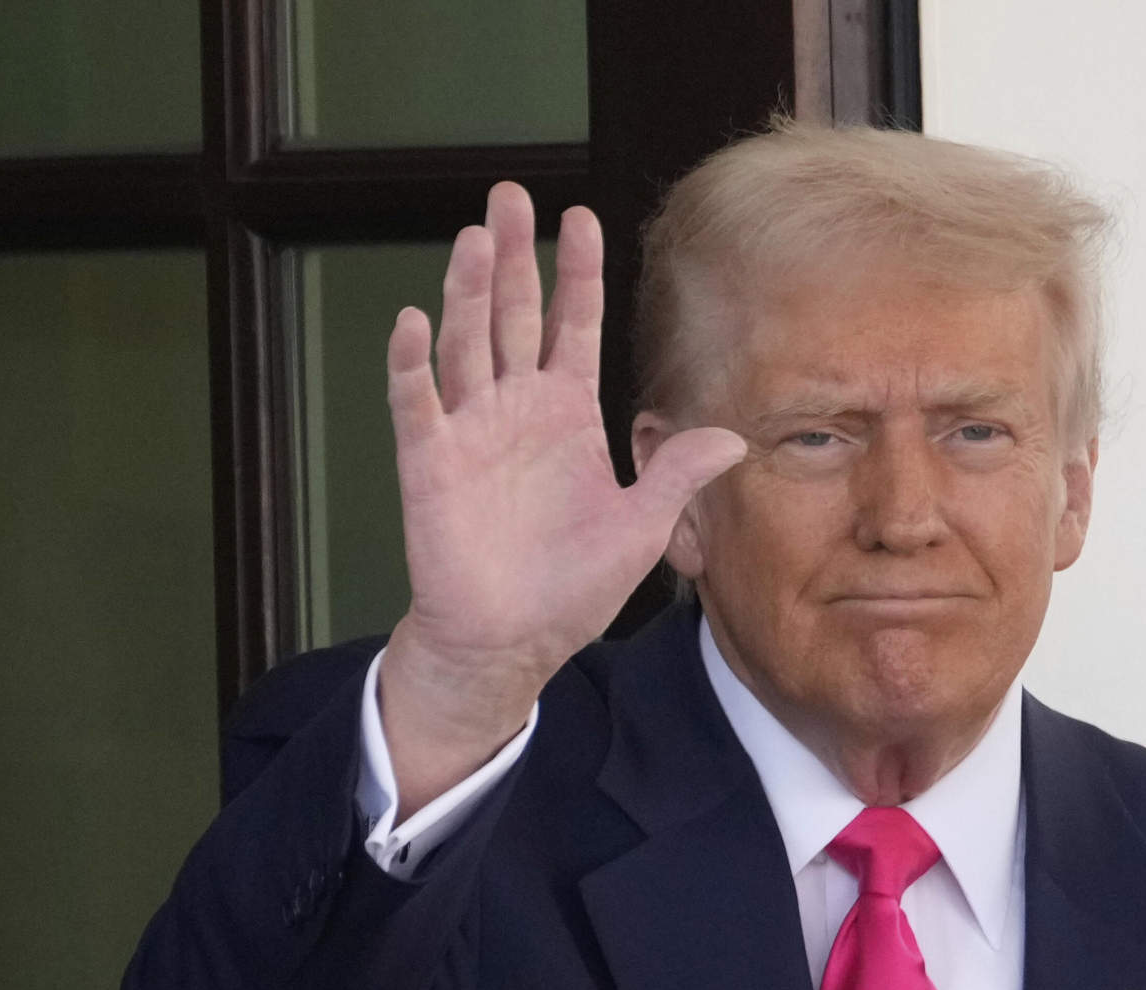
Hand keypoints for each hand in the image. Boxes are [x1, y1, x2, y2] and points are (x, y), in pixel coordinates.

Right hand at [372, 183, 746, 813]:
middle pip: (513, 314)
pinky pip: (418, 404)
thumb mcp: (641, 528)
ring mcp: (470, 430)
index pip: (574, 326)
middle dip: (512, 256)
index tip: (580, 216)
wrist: (512, 639)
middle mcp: (516, 408)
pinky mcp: (430, 463)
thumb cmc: (572, 586)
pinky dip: (412, 364)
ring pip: (466, 343)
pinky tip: (414, 321)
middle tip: (509, 194)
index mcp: (567, 414)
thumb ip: (677, 474)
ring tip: (476, 238)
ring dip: (467, 292)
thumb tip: (734, 435)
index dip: (576, 273)